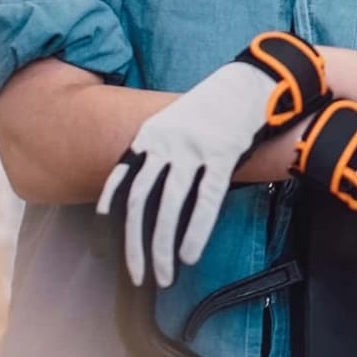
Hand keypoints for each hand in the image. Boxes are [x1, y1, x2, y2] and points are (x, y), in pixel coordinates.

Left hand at [98, 32, 327, 287]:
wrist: (252, 81)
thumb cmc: (217, 107)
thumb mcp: (177, 121)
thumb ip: (160, 149)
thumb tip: (152, 185)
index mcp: (152, 134)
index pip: (124, 176)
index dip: (111, 206)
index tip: (104, 233)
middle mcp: (167, 142)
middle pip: (142, 200)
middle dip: (135, 243)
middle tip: (138, 274)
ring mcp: (194, 148)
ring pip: (170, 205)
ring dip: (162, 247)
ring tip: (163, 275)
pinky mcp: (222, 154)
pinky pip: (205, 200)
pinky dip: (195, 232)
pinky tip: (190, 255)